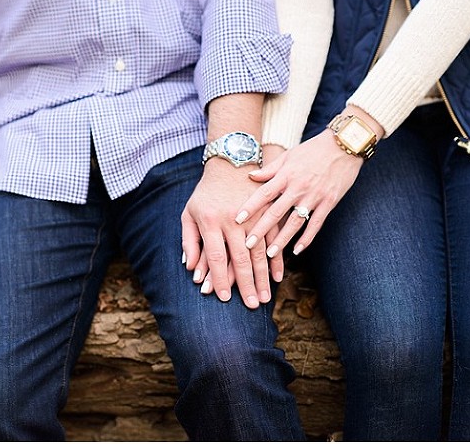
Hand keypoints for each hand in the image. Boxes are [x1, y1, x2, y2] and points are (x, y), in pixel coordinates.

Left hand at [181, 145, 285, 308]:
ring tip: (266, 297)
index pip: (215, 255)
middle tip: (252, 306)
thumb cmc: (205, 194)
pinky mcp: (266, 213)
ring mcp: (252, 216)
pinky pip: (274, 240)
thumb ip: (189, 241)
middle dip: (246, 284)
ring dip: (264, 277)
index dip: (220, 278)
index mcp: (210, 221)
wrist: (230, 164)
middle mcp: (232, 220)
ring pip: (260, 251)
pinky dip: (277, 260)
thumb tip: (192, 270)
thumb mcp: (189, 213)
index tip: (224, 298)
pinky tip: (279, 276)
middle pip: (240, 258)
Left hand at [235, 130, 363, 256]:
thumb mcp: (289, 155)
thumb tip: (250, 176)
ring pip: (295, 222)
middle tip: (248, 245)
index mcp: (286, 175)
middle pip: (276, 212)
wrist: (345, 145)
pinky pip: (316, 224)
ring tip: (270, 254)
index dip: (250, 207)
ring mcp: (314, 196)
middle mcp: (298, 187)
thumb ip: (270, 169)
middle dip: (261, 230)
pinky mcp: (329, 202)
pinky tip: (297, 250)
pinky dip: (307, 238)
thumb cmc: (314, 149)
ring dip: (282, 240)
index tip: (237, 220)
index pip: (264, 194)